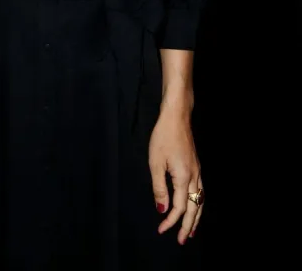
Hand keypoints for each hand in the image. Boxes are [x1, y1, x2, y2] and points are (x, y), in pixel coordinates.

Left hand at [148, 110, 203, 243]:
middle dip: (188, 225)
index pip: (179, 206)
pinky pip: (201, 192)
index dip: (170, 221)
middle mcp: (195, 177)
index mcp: (184, 177)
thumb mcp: (155, 162)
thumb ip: (159, 188)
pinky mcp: (197, 166)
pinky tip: (195, 207)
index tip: (161, 230)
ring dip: (197, 217)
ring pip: (201, 200)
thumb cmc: (163, 137)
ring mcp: (198, 171)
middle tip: (182, 241)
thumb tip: (162, 210)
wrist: (177, 117)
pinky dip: (199, 204)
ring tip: (191, 230)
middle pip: (195, 208)